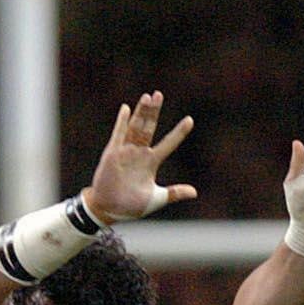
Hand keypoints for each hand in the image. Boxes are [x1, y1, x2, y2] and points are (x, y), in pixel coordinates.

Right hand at [83, 91, 196, 223]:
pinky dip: (121, 122)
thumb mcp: (157, 199)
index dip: (178, 133)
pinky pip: (118, 135)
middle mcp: (139, 154)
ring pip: (135, 128)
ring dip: (141, 113)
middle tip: (159, 94)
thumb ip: (174, 193)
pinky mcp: (112, 154)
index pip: (168, 144)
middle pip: (149, 128)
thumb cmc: (131, 207)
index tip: (189, 120)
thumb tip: (194, 192)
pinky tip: (126, 108)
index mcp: (151, 163)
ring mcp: (125, 152)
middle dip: (153, 112)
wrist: (109, 210)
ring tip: (148, 97)